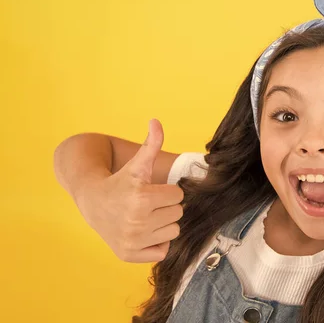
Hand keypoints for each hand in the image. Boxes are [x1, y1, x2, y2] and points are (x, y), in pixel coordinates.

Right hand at [80, 119, 183, 262]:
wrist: (92, 202)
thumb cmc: (120, 181)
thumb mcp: (136, 163)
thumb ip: (151, 144)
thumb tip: (156, 121)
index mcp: (141, 198)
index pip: (178, 195)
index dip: (167, 191)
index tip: (151, 190)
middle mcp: (137, 221)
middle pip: (177, 214)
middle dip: (166, 206)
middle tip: (148, 204)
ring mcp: (133, 240)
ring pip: (173, 231)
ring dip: (164, 224)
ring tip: (146, 216)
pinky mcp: (129, 255)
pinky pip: (163, 250)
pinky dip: (157, 243)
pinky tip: (143, 232)